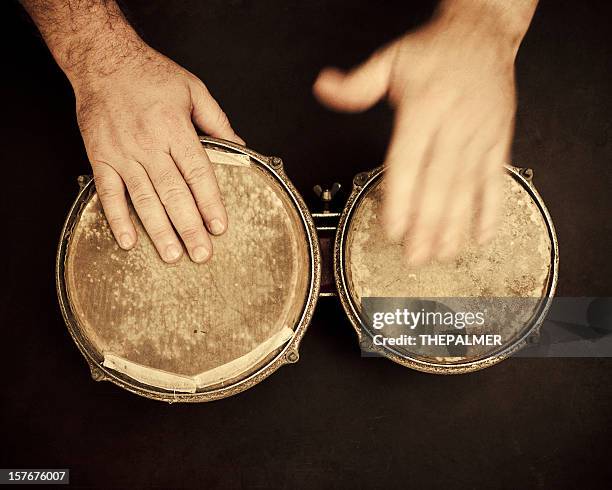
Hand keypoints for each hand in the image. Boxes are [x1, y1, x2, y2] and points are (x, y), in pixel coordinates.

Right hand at [73, 42, 242, 262]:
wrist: (102, 60)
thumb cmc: (150, 74)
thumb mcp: (193, 89)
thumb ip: (217, 121)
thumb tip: (240, 148)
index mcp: (174, 128)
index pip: (198, 173)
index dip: (210, 203)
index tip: (219, 226)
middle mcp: (149, 144)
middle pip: (174, 193)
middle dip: (190, 226)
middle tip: (202, 254)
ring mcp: (123, 153)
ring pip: (144, 199)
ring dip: (159, 230)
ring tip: (173, 255)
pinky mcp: (101, 157)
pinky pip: (109, 193)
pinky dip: (118, 218)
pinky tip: (129, 241)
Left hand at [314, 5, 528, 264]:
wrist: (484, 33)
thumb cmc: (436, 51)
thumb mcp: (391, 59)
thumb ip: (358, 84)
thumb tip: (324, 88)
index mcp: (425, 107)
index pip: (409, 162)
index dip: (400, 199)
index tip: (392, 230)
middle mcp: (455, 124)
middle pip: (438, 184)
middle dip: (427, 225)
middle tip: (415, 257)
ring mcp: (480, 135)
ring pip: (466, 189)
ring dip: (455, 226)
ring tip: (442, 255)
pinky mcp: (498, 141)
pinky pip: (495, 180)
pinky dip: (491, 210)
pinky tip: (481, 236)